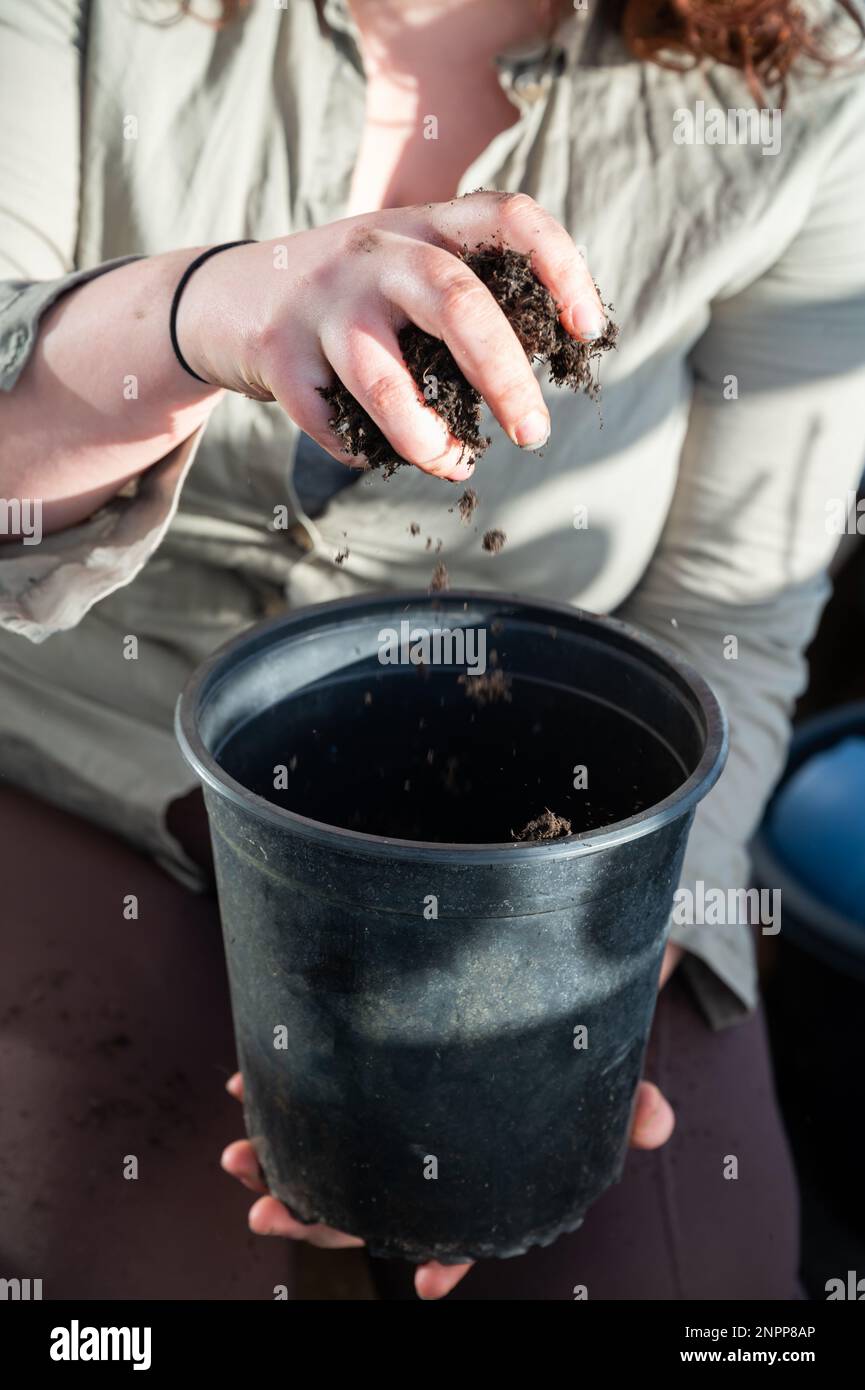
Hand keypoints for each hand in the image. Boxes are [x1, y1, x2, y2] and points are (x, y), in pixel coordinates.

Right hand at [177, 191, 605, 481]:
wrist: (227, 296)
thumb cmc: (350, 297)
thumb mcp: (406, 267)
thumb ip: (465, 300)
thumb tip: (531, 384)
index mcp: (424, 225)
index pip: (508, 217)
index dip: (560, 266)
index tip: (587, 330)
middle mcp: (375, 251)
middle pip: (456, 302)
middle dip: (506, 377)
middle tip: (535, 435)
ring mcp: (322, 302)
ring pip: (385, 380)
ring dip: (428, 438)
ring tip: (456, 464)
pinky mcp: (279, 356)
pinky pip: (334, 424)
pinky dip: (366, 452)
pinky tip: (378, 452)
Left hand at [221, 1003, 676, 1300]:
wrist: (541, 962)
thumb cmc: (567, 1028)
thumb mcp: (604, 1062)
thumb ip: (626, 1096)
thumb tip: (658, 1124)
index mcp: (486, 1164)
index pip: (470, 1227)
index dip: (449, 1259)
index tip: (420, 1287)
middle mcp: (435, 1150)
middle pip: (376, 1201)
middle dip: (317, 1215)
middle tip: (264, 1215)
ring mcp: (398, 1114)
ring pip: (336, 1160)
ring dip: (281, 1166)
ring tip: (234, 1161)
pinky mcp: (372, 1072)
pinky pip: (322, 1096)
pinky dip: (282, 1093)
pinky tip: (245, 1082)